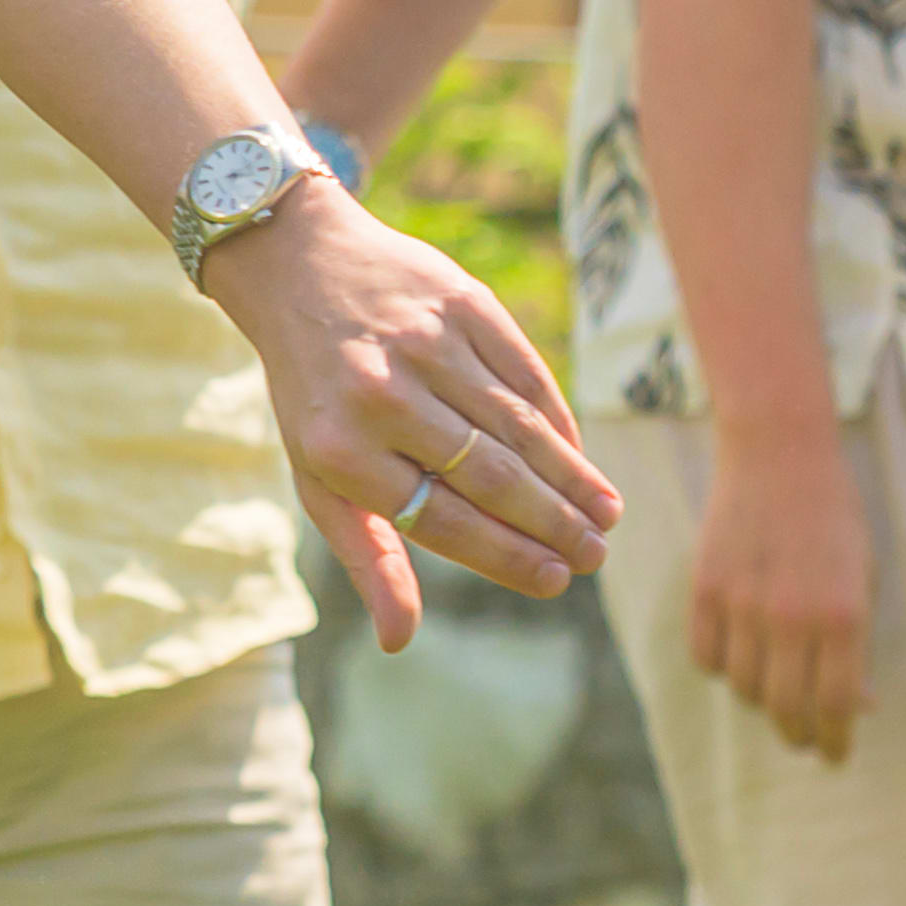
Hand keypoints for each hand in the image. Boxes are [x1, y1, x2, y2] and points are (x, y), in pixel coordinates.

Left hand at [205, 200, 614, 650]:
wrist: (299, 265)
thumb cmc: (315, 394)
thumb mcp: (318, 476)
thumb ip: (367, 555)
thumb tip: (398, 640)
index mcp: (341, 449)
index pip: (441, 519)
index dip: (505, 555)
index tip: (555, 581)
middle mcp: (383, 395)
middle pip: (490, 475)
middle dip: (553, 524)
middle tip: (595, 556)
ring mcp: (425, 344)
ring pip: (518, 427)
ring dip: (571, 478)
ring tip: (606, 516)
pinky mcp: (461, 303)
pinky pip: (525, 375)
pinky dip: (557, 421)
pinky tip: (578, 458)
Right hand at [683, 415, 866, 759]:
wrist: (779, 453)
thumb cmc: (834, 516)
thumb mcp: (864, 576)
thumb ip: (858, 641)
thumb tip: (856, 704)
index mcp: (843, 614)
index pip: (836, 704)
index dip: (834, 740)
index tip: (835, 755)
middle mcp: (792, 616)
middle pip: (786, 707)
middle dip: (798, 733)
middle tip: (804, 738)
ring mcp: (743, 604)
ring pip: (744, 687)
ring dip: (761, 699)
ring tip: (774, 691)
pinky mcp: (705, 589)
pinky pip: (708, 656)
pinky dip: (723, 667)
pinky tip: (740, 657)